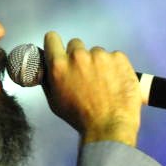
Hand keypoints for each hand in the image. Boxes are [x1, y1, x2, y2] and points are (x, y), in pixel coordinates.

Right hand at [43, 31, 141, 145]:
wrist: (110, 127)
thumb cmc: (81, 119)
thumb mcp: (55, 102)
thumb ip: (50, 80)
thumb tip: (47, 68)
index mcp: (59, 66)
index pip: (52, 38)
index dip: (56, 45)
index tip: (60, 51)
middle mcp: (78, 56)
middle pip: (76, 45)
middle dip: (79, 57)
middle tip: (86, 76)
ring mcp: (100, 55)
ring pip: (96, 52)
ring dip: (98, 64)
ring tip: (104, 85)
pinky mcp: (119, 57)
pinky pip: (114, 57)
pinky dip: (115, 67)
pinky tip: (116, 83)